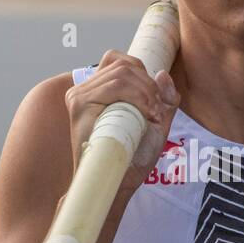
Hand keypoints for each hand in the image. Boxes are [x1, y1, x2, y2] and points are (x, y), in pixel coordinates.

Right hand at [65, 48, 180, 197]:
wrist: (117, 182)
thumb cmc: (132, 157)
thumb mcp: (156, 124)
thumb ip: (163, 100)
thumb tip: (163, 74)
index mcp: (96, 90)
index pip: (118, 61)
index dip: (142, 72)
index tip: (154, 100)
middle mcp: (84, 89)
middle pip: (124, 65)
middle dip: (149, 85)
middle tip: (157, 111)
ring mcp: (79, 96)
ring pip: (122, 73)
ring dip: (146, 92)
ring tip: (152, 116)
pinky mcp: (80, 105)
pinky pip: (115, 86)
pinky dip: (138, 97)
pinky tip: (146, 116)